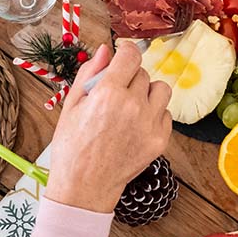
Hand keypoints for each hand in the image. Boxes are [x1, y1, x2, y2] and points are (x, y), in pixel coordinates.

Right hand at [46, 43, 171, 212]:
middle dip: (130, 78)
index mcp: (108, 92)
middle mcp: (133, 105)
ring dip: (148, 93)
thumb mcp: (72, 105)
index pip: (131, 56)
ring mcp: (149, 124)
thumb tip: (105, 49)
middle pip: (143, 73)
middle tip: (116, 93)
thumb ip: (89, 73)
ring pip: (161, 90)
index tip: (122, 56)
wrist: (84, 186)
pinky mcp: (160, 140)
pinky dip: (154, 115)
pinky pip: (165, 114)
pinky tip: (136, 125)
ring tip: (131, 106)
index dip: (126, 52)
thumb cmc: (72, 147)